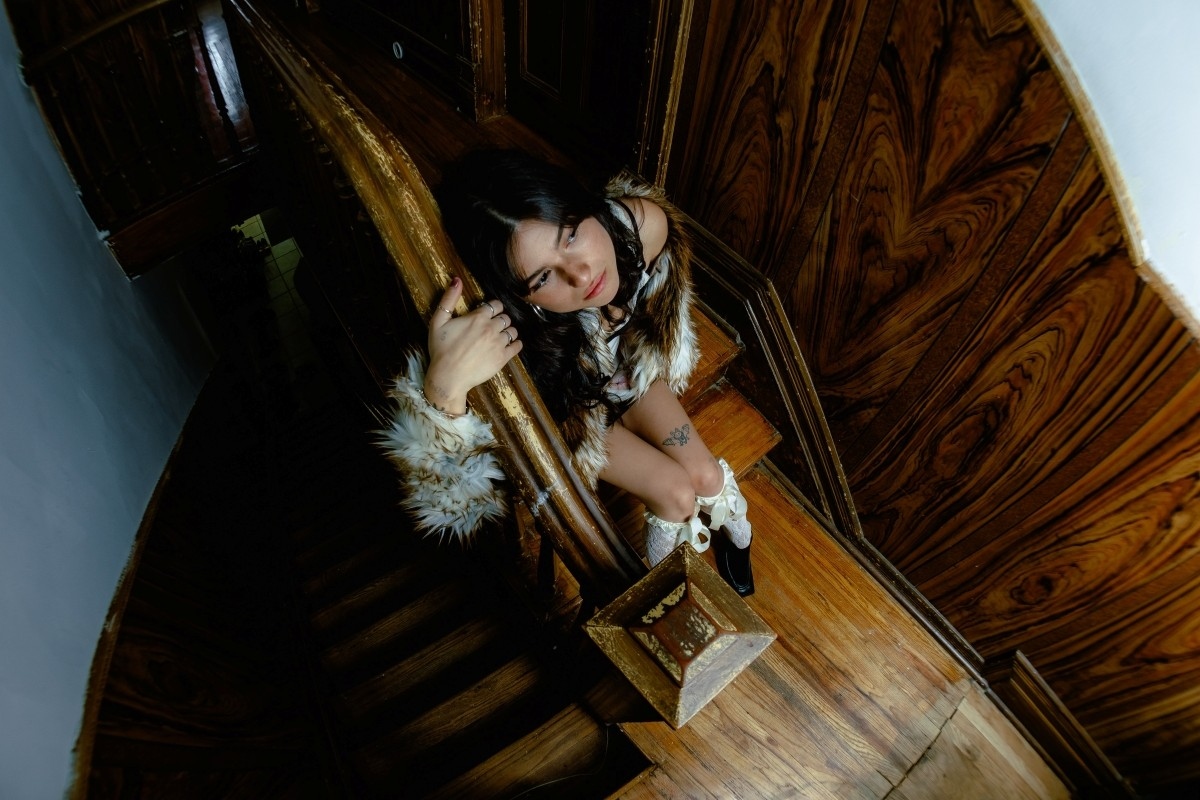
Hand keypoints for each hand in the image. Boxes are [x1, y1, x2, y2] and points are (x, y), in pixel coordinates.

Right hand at [424, 277, 521, 414]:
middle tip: (492, 326)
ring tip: (499, 336)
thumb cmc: (441, 349)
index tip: (489, 313)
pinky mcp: (503, 358)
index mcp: (478, 317)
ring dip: (507, 331)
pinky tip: (509, 345)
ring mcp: (499, 343)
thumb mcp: (438, 321)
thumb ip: (448, 299)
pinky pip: (517, 346)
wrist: (448, 376)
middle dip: (500, 319)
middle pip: (505, 317)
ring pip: (512, 330)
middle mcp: (491, 328)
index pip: (496, 305)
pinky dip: (515, 344)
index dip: (493, 308)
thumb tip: (456, 279)